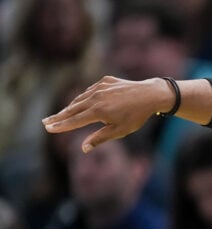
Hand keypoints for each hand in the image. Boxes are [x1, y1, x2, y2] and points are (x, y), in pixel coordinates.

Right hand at [42, 76, 174, 152]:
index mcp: (98, 111)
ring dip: (69, 107)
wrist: (150, 94)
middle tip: (45, 121)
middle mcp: (96, 97)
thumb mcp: (119, 130)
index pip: (74, 121)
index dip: (60, 126)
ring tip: (59, 114)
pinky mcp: (105, 80)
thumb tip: (83, 148)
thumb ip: (100, 138)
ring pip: (80, 99)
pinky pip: (90, 90)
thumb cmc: (136, 116)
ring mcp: (100, 87)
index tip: (48, 129)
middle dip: (58, 116)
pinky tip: (79, 103)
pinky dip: (83, 97)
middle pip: (72, 109)